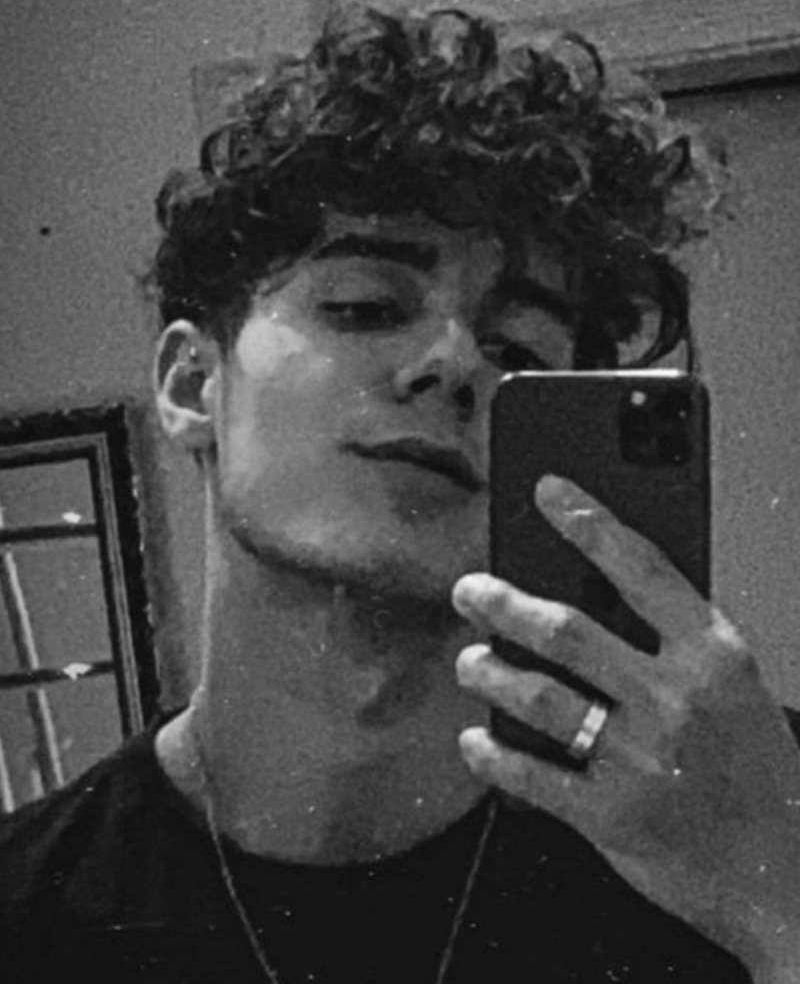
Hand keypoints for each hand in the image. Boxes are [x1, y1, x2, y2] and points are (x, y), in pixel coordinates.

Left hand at [452, 474, 799, 981]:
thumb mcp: (738, 690)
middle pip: (567, 631)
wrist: (794, 873)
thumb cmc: (762, 772)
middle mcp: (675, 699)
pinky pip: (533, 775)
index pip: (642, 567)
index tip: (548, 492)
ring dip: (490, 673)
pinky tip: (476, 741)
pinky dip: (494, 754)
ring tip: (470, 661)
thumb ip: (675, 644)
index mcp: (714, 655)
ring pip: (539, 696)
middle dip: (503, 604)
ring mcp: (643, 758)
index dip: (589, 522)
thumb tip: (591, 596)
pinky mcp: (614, 815)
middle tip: (469, 590)